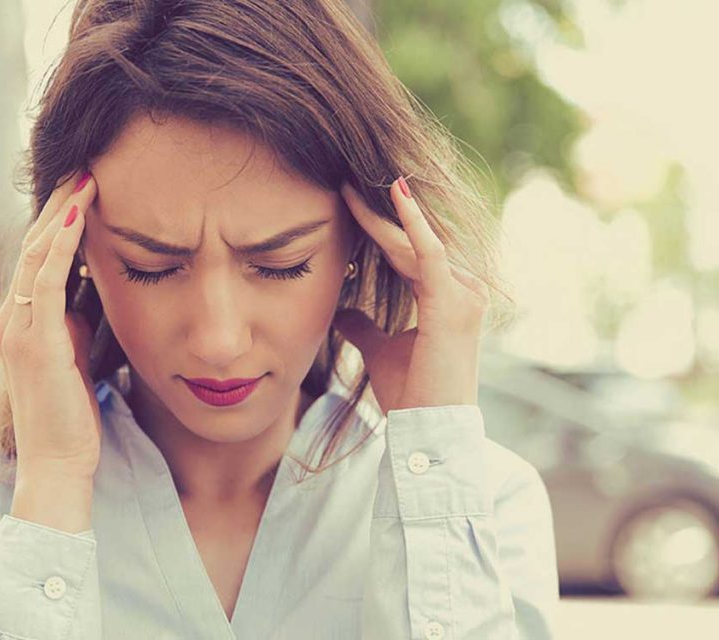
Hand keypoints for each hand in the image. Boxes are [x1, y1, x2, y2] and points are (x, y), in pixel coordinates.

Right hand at [0, 169, 101, 478]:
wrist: (59, 465)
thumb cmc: (73, 417)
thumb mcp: (77, 356)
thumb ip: (77, 321)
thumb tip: (94, 288)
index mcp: (22, 321)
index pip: (40, 256)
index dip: (60, 218)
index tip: (86, 185)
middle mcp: (11, 317)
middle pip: (35, 244)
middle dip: (59, 203)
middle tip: (85, 164)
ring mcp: (18, 328)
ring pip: (37, 253)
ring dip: (61, 211)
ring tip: (85, 175)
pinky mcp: (33, 341)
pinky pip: (45, 280)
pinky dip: (61, 243)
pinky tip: (79, 214)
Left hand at [333, 176, 489, 411]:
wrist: (429, 429)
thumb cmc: (411, 395)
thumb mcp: (381, 351)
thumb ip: (364, 327)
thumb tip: (342, 310)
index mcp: (447, 297)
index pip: (408, 252)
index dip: (379, 227)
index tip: (347, 202)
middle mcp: (463, 289)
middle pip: (412, 242)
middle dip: (378, 213)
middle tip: (343, 181)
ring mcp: (464, 294)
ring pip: (415, 243)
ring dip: (384, 214)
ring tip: (352, 185)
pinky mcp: (453, 301)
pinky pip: (430, 252)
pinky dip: (413, 223)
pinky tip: (395, 195)